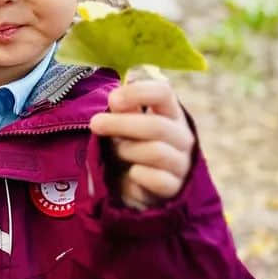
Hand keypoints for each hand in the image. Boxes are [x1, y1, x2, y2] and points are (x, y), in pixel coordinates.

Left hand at [89, 80, 194, 210]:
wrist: (137, 183)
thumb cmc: (131, 143)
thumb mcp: (126, 122)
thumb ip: (125, 109)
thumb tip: (119, 95)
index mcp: (170, 112)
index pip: (163, 92)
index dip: (137, 92)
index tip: (112, 100)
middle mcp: (182, 136)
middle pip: (157, 126)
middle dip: (120, 124)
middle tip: (95, 124)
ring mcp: (182, 162)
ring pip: (156, 152)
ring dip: (128, 150)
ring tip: (118, 152)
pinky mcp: (175, 186)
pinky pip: (157, 179)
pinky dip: (138, 176)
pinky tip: (131, 174)